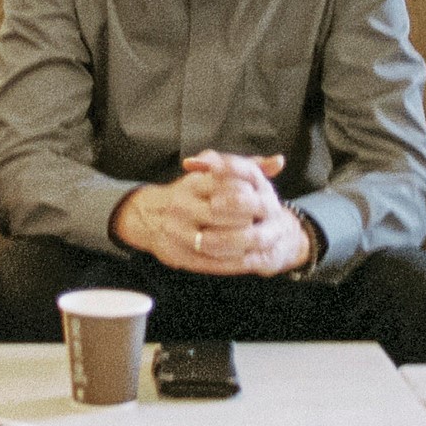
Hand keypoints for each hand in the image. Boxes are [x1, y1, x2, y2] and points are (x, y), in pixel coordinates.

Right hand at [110, 152, 304, 275]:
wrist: (147, 215)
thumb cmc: (188, 193)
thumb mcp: (211, 174)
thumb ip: (246, 167)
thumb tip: (279, 161)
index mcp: (193, 184)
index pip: (230, 187)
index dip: (251, 198)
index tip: (265, 204)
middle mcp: (183, 206)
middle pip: (225, 214)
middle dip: (249, 222)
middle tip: (267, 226)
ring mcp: (178, 232)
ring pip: (218, 242)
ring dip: (243, 245)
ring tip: (260, 245)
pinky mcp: (178, 254)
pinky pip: (210, 262)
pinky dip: (232, 263)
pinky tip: (247, 260)